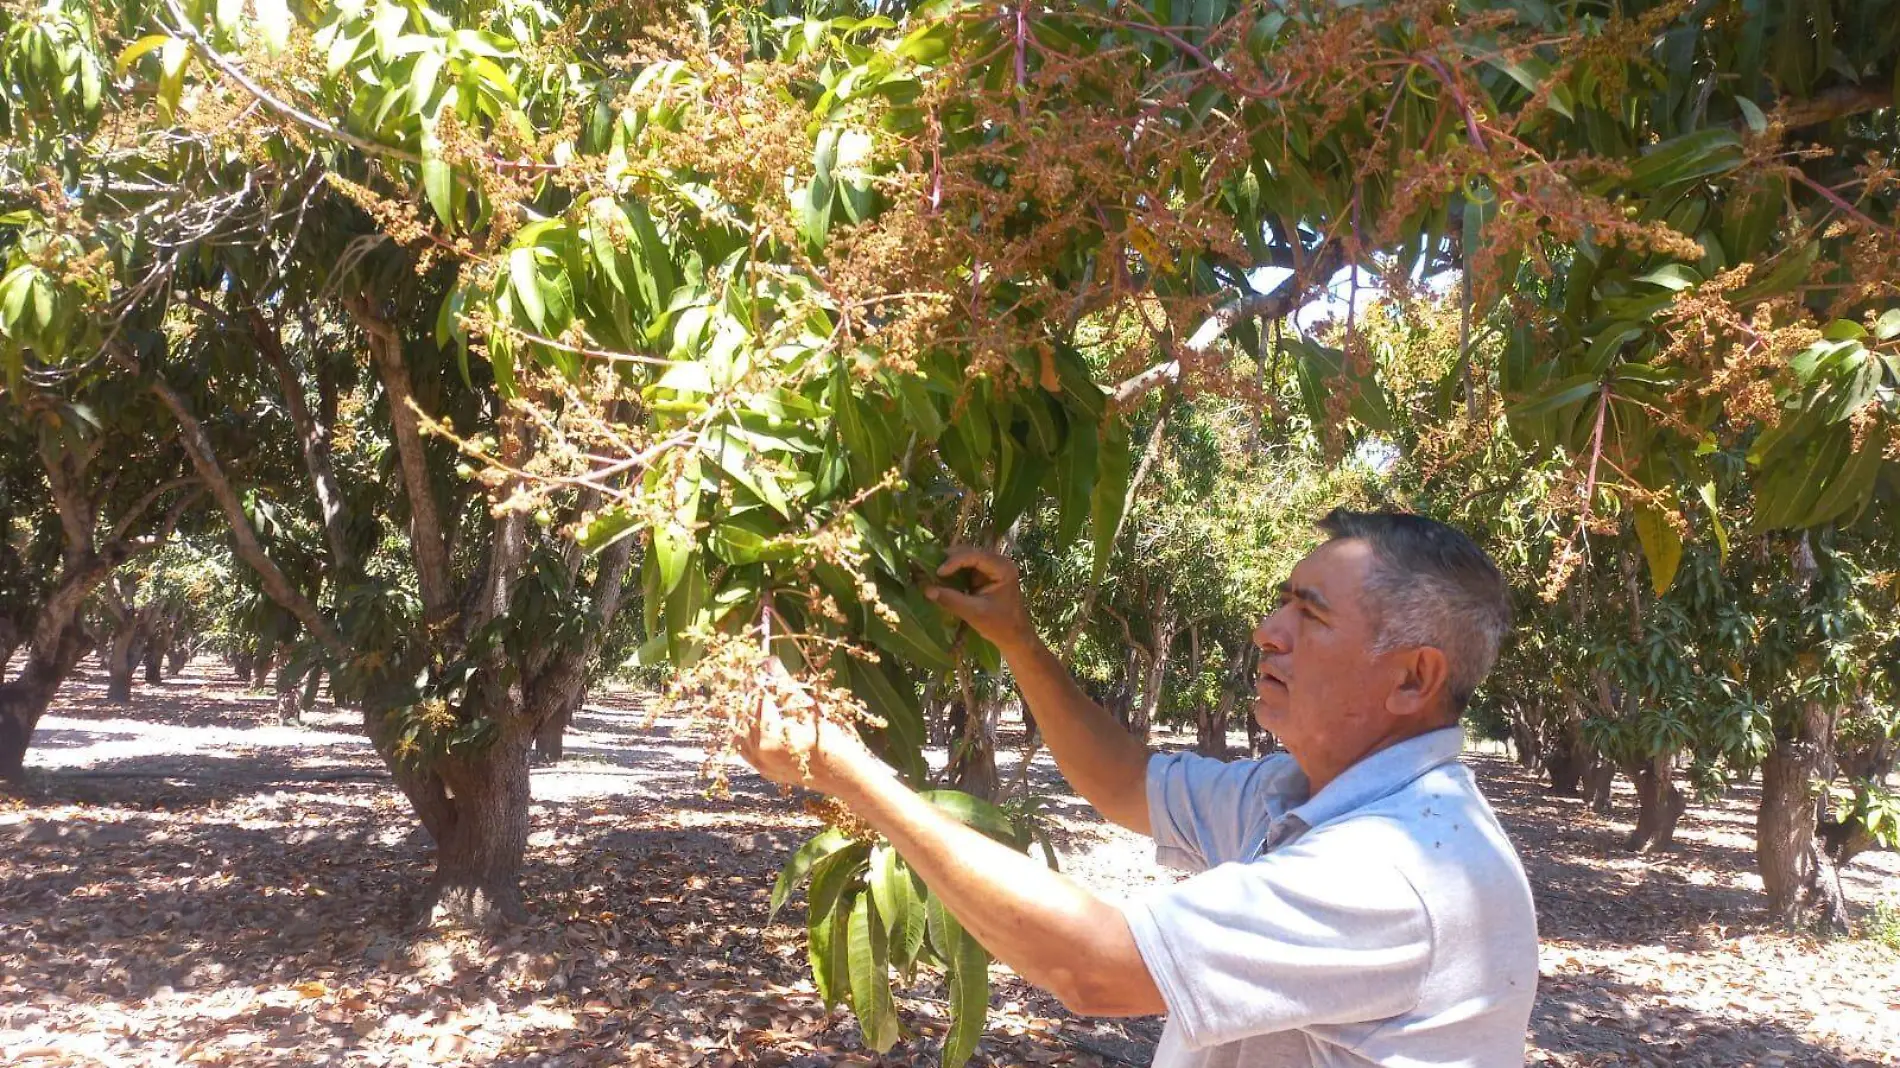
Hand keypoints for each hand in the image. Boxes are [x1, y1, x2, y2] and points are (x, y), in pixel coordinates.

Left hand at [733, 662, 876, 793]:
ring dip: (744, 715)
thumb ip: (785, 686)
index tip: (759, 668)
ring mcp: (762, 766)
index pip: (756, 703)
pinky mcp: (766, 772)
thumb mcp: (808, 709)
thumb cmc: (832, 741)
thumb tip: (769, 661)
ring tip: (752, 697)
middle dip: (749, 696)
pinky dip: (746, 733)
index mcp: (771, 739)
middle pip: (744, 718)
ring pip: (740, 736)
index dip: (758, 682)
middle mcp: (761, 756)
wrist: (845, 776)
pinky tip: (753, 720)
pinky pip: (746, 751)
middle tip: (753, 679)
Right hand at [926, 547, 1037, 651]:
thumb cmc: (1000, 625)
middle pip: (969, 553)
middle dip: (949, 560)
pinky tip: (940, 577)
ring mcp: (991, 568)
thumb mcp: (974, 613)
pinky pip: (965, 568)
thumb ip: (951, 600)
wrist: (1014, 637)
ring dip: (949, 564)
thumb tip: (926, 589)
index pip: (975, 556)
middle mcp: (998, 563)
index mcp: (1003, 568)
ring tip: (931, 571)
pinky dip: (953, 572)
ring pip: (965, 558)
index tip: (938, 573)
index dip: (954, 561)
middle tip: (928, 567)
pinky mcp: (984, 576)